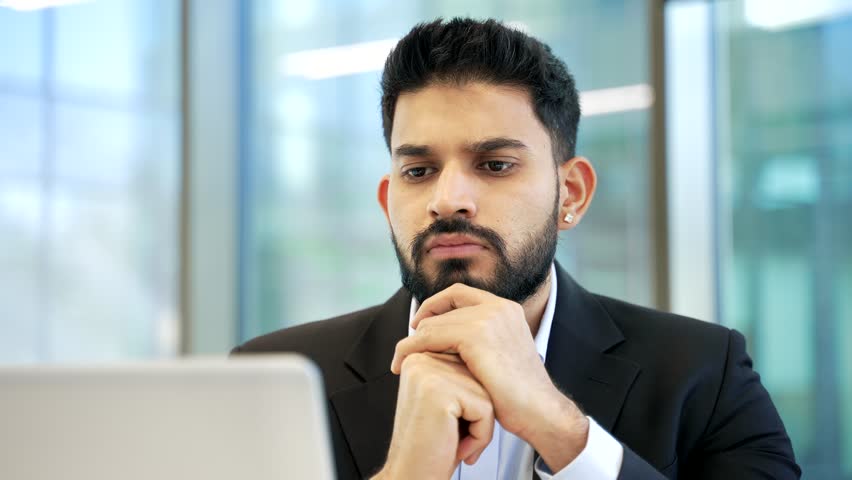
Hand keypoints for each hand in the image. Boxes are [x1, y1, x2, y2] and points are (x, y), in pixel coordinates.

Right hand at [377, 352, 494, 478]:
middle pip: (479, 378)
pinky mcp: (439, 392)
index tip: (447, 421)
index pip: (469, 365)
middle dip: (476, 413)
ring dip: (479, 426)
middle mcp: (420, 360)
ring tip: (453, 440)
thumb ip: (457, 373)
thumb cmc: (430, 447)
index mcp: (419, 357)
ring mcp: (428, 374)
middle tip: (451, 435)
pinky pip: (485, 409)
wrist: (412, 476)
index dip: (469, 400)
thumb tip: (482, 358)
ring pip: (486, 393)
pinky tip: (456, 446)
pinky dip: (479, 436)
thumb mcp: (444, 400)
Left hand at [390, 283, 588, 470]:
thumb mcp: (500, 355)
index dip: (434, 305)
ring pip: (432, 324)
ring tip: (401, 360)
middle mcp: (498, 307)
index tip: (420, 324)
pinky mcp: (476, 335)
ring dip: (412, 341)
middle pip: (443, 309)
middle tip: (407, 348)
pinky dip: (412, 348)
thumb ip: (480, 339)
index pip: (459, 293)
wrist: (540, 412)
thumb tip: (448, 339)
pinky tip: (403, 363)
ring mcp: (488, 318)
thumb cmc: (519, 395)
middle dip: (421, 327)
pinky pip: (430, 336)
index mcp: (505, 308)